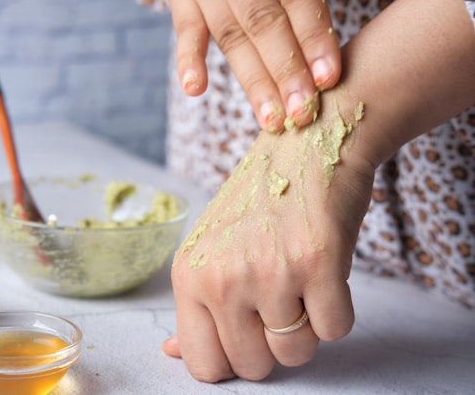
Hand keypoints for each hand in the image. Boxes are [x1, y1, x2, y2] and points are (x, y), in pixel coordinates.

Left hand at [163, 89, 375, 381]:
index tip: (249, 333)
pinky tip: (324, 270)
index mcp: (189, 275)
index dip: (234, 358)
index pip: (205, 365)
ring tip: (300, 279)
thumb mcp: (212, 248)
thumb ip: (194, 306)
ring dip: (307, 326)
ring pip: (297, 353)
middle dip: (273, 343)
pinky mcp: (318, 262)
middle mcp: (222, 277)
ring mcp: (270, 271)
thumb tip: (171, 353)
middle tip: (280, 296)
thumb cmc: (260, 201)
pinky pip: (336, 330)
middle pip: (254, 367)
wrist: (307, 142)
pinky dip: (338, 309)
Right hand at [165, 0, 340, 131]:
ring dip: (254, 82)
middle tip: (302, 112)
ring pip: (232, 37)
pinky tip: (195, 88)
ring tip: (270, 119)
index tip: (327, 78)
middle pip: (264, 25)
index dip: (313, 38)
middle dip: (286, 71)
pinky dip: (189, 60)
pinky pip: (185, 31)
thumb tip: (346, 31)